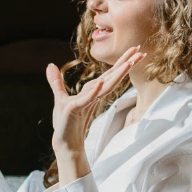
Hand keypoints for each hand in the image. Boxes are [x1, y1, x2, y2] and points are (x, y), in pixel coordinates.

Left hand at [46, 47, 144, 179]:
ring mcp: (87, 101)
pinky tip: (100, 82)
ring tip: (128, 63)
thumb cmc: (65, 122)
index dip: (122, 61)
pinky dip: (94, 91)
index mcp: (92, 90)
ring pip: (106, 86)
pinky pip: (88, 98)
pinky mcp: (78, 108)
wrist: (64, 142)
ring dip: (117, 75)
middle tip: (141, 52)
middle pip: (113, 77)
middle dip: (126, 64)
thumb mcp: (60, 97)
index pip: (110, 73)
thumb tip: (50, 65)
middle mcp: (93, 94)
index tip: (135, 49)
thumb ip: (56, 81)